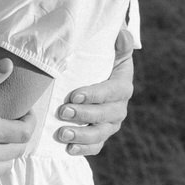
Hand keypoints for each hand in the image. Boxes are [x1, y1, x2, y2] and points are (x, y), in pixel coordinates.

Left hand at [53, 26, 134, 155]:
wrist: (94, 76)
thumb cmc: (100, 59)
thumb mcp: (109, 49)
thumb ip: (118, 42)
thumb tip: (121, 34)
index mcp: (122, 85)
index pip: (112, 91)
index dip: (95, 95)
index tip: (74, 95)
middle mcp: (119, 106)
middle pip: (105, 115)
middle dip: (84, 115)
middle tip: (62, 112)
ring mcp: (110, 123)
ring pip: (100, 133)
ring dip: (82, 136)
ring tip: (62, 134)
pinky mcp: (100, 135)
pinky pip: (95, 146)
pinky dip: (83, 150)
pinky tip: (68, 150)